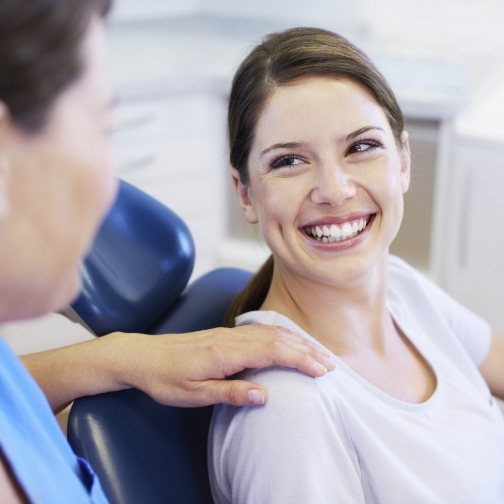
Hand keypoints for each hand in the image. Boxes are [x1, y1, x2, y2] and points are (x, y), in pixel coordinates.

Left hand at [114, 325, 334, 406]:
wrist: (143, 355)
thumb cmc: (165, 378)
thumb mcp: (193, 394)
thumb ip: (229, 393)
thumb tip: (265, 395)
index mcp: (225, 353)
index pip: (273, 351)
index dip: (300, 359)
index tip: (322, 370)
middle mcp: (231, 338)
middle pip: (277, 338)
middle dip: (306, 350)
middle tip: (330, 364)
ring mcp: (228, 333)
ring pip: (270, 331)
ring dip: (296, 341)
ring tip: (317, 353)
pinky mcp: (225, 334)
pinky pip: (260, 330)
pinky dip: (280, 335)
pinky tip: (287, 340)